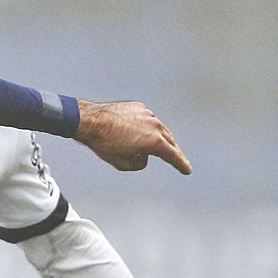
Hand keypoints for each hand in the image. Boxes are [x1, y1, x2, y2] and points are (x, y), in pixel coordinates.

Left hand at [75, 100, 190, 173]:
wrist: (90, 121)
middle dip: (174, 152)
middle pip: (170, 141)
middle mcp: (155, 125)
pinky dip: (148, 127)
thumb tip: (144, 155)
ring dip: (161, 138)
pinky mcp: (139, 107)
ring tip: (161, 146)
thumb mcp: (123, 163)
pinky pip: (148, 119)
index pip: (173, 156)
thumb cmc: (105, 144)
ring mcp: (147, 114)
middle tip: (178, 160)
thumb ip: (139, 163)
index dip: (181, 164)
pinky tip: (142, 132)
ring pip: (159, 128)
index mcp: (154, 142)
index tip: (187, 170)